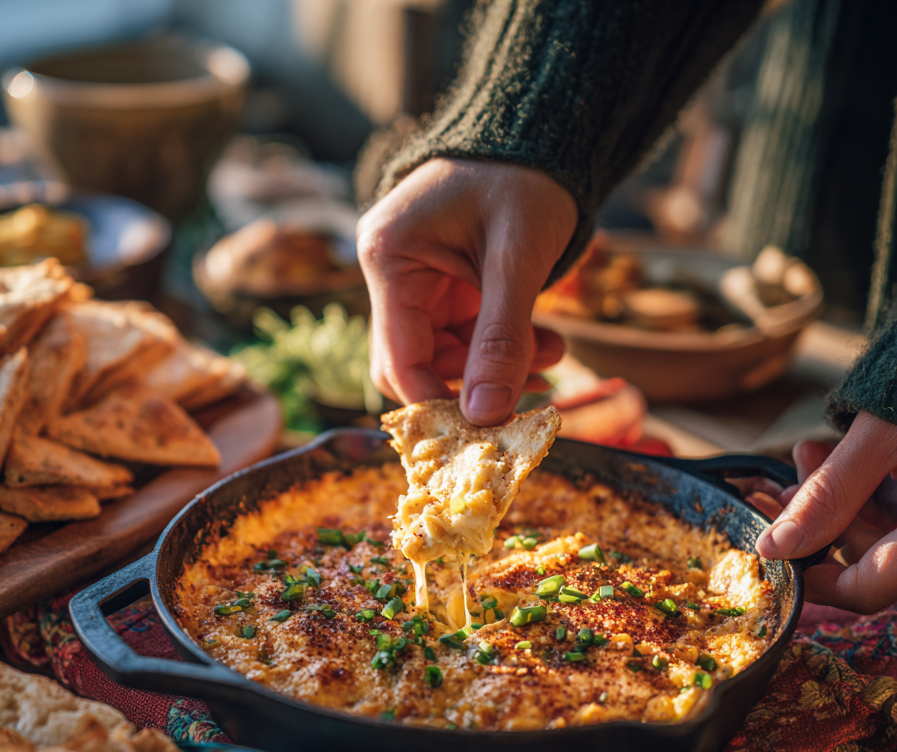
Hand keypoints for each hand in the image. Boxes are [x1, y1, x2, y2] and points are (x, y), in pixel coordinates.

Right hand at [356, 157, 578, 424]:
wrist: (545, 132)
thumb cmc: (526, 177)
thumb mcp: (517, 260)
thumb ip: (501, 340)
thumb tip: (486, 417)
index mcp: (389, 257)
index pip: (398, 359)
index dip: (439, 402)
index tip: (486, 429)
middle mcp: (391, 271)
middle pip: (415, 364)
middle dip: (473, 383)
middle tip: (531, 389)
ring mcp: (416, 279)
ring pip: (445, 355)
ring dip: (496, 366)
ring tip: (553, 352)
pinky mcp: (443, 284)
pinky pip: (465, 335)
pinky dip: (502, 346)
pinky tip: (543, 339)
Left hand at [751, 411, 896, 612]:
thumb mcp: (885, 438)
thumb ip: (831, 495)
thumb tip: (775, 546)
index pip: (868, 591)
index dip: (814, 582)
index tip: (774, 556)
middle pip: (870, 560)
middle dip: (815, 525)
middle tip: (774, 495)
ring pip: (880, 533)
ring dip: (831, 501)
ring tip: (803, 460)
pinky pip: (895, 510)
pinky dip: (860, 488)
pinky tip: (827, 456)